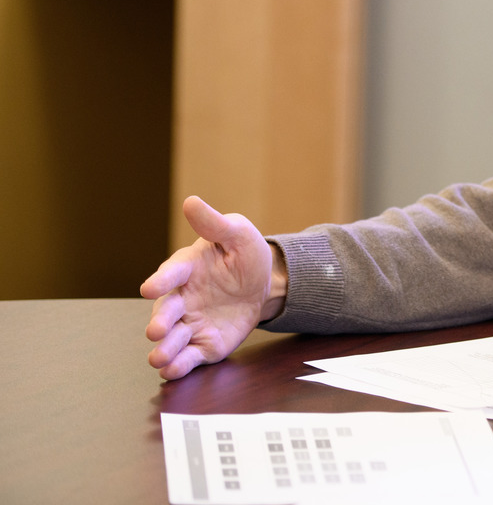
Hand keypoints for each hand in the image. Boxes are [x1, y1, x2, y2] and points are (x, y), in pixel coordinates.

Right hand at [140, 195, 282, 379]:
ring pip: (172, 338)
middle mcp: (182, 298)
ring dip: (164, 348)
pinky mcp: (203, 344)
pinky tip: (172, 370)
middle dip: (160, 321)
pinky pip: (188, 357)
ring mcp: (190, 323)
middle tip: (155, 330)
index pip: (172, 273)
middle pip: (167, 311)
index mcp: (187, 268)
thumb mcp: (237, 234)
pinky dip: (178, 365)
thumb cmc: (245, 254)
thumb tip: (191, 201)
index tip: (149, 288)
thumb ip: (214, 223)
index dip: (161, 280)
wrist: (265, 284)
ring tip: (159, 357)